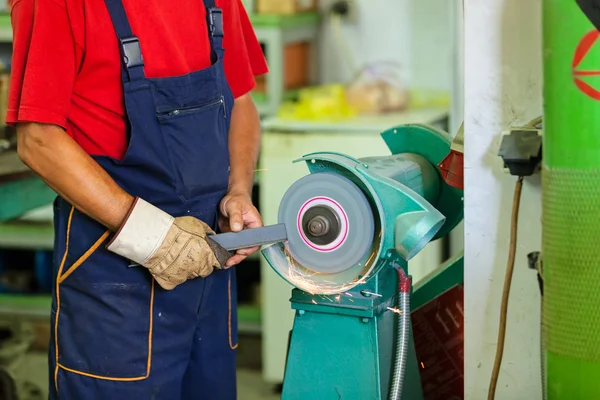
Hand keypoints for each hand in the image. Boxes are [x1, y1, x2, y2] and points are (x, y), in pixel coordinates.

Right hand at [107, 198, 225, 290]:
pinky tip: (169, 266)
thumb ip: (207, 232)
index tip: (210, 257)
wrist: (156, 239)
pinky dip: (173, 276)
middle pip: (204, 270)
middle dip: (200, 264)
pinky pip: (175, 281)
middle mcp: (199, 267)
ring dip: (187, 269)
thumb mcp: (197, 225)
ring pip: (190, 275)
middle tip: (191, 255)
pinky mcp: (172, 282)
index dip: (214, 259)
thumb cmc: (176, 230)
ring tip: (178, 258)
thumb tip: (212, 235)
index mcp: (208, 255)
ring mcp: (186, 276)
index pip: (218, 262)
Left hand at [219, 191, 262, 266]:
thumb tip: (237, 228)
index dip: (248, 248)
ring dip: (233, 258)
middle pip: (247, 249)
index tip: (240, 251)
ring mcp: (241, 236)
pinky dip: (227, 253)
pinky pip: (232, 247)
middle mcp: (250, 233)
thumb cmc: (236, 200)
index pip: (255, 241)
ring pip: (239, 250)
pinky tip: (222, 258)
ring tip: (224, 263)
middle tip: (229, 262)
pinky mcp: (233, 237)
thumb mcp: (235, 206)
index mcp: (256, 225)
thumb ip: (236, 217)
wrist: (229, 199)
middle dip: (239, 257)